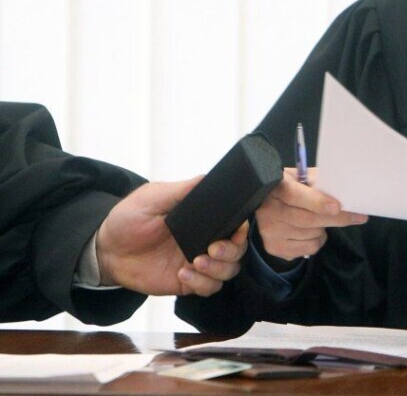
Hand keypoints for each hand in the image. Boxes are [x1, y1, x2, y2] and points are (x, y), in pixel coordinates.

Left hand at [96, 177, 248, 296]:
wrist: (106, 250)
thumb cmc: (129, 219)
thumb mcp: (153, 197)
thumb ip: (181, 190)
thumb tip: (207, 177)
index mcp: (203, 219)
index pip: (235, 223)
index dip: (242, 228)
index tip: (237, 229)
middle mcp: (205, 240)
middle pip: (238, 249)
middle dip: (231, 251)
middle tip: (212, 249)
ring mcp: (197, 261)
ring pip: (228, 270)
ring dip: (218, 268)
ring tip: (195, 262)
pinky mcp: (187, 281)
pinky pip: (209, 288)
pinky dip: (201, 283)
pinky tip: (182, 274)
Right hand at [254, 167, 366, 260]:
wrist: (266, 204)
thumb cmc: (291, 187)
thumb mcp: (302, 177)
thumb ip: (320, 182)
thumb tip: (347, 191)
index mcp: (277, 188)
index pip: (295, 195)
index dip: (317, 202)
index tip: (337, 206)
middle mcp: (269, 211)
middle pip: (308, 220)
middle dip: (337, 219)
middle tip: (358, 217)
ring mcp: (270, 231)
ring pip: (311, 235)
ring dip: (324, 229)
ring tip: (318, 220)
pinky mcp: (274, 247)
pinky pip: (308, 249)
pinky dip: (317, 241)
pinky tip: (310, 232)